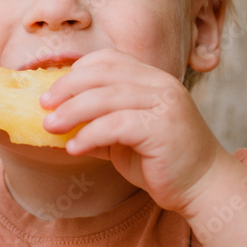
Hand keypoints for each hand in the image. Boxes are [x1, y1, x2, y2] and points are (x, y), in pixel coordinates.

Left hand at [40, 48, 228, 213]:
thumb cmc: (162, 162)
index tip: (52, 91)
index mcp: (152, 79)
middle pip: (102, 73)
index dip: (76, 72)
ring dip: (71, 112)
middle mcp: (160, 84)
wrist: (203, 187)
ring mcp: (164, 104)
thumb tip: (56, 120)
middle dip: (66, 88)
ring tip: (50, 127)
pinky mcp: (163, 128)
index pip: (108, 59)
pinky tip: (74, 147)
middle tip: (43, 106)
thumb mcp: (124, 137)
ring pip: (106, 97)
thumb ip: (98, 123)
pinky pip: (116, 125)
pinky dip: (89, 134)